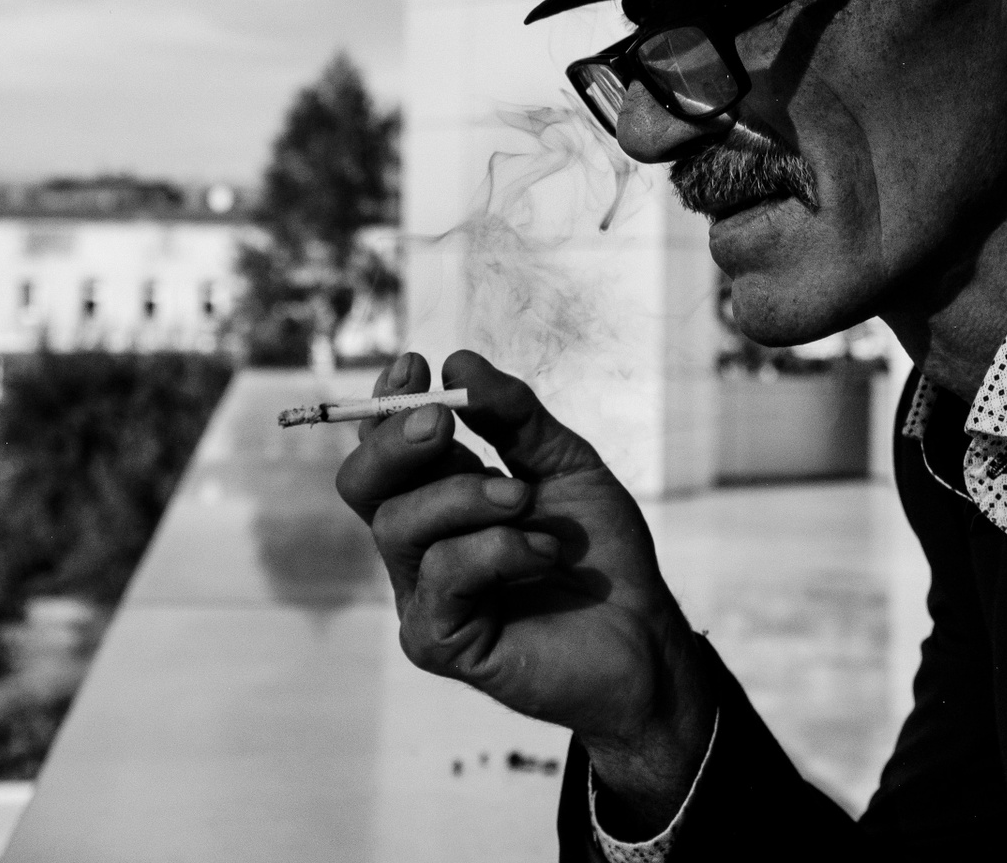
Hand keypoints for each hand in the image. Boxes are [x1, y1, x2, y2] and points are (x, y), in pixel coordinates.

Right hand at [336, 350, 715, 830]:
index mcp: (440, 497)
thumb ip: (515, 416)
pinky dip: (498, 550)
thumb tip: (458, 363)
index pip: (385, 447)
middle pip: (362, 484)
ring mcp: (422, 595)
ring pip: (399, 524)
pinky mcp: (437, 642)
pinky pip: (442, 575)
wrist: (644, 634)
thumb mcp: (566, 465)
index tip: (415, 365)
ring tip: (525, 500)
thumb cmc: (600, 553)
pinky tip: (544, 554)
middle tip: (441, 423)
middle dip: (394, 443)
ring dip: (467, 497)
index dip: (388, 403)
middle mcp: (419, 545)